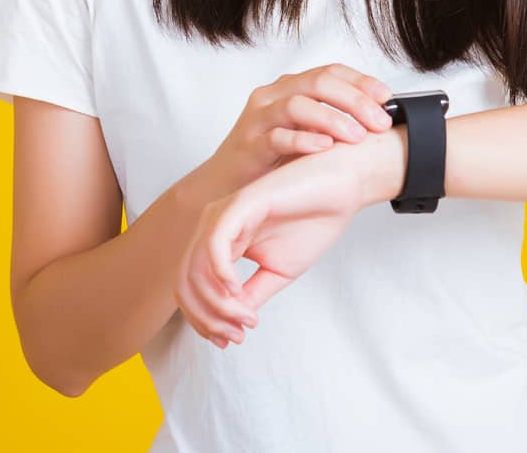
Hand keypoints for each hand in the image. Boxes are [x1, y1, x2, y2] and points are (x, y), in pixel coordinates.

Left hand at [173, 129, 405, 347]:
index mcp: (221, 242)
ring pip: (195, 268)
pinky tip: (239, 293)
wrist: (342, 186)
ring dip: (217, 304)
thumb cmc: (313, 221)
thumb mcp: (278, 271)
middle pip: (184, 282)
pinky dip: (221, 276)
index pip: (192, 287)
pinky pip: (214, 245)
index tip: (231, 340)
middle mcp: (213, 227)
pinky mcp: (240, 204)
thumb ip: (252, 293)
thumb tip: (234, 322)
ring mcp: (223, 214)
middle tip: (236, 336)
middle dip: (206, 318)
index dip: (204, 321)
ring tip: (245, 319)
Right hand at [198, 63, 395, 199]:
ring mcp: (257, 119)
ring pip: (297, 105)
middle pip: (317, 83)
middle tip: (379, 122)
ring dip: (333, 118)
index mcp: (287, 87)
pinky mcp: (248, 145)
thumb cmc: (270, 159)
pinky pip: (277, 137)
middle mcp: (271, 96)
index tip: (386, 98)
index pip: (329, 71)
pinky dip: (303, 140)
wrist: (224, 185)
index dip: (361, 81)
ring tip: (357, 136)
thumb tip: (377, 118)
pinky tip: (324, 147)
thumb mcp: (303, 131)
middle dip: (355, 101)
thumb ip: (329, 119)